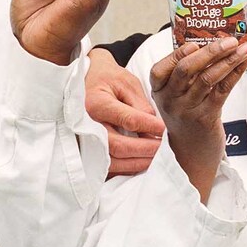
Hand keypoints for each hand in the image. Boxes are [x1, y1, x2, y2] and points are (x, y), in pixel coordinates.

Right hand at [85, 47, 164, 176]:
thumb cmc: (107, 79)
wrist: (83, 81)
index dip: (148, 126)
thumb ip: (140, 105)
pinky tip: (141, 162)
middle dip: (145, 149)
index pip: (127, 119)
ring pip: (112, 160)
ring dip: (137, 162)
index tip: (163, 129)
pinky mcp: (86, 150)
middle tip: (163, 147)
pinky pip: (106, 166)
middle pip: (118, 145)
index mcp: (97, 103)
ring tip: (156, 157)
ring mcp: (83, 140)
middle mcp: (86, 125)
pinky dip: (126, 167)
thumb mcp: (126, 83)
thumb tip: (155, 127)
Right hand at [150, 37, 246, 201]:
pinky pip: (223, 90)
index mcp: (159, 91)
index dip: (177, 53)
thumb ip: (186, 73)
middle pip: (186, 69)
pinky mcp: (206, 117)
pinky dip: (235, 72)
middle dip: (210, 51)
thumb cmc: (186, 115)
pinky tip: (245, 61)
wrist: (191, 154)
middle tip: (230, 39)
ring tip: (245, 47)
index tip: (197, 41)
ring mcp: (188, 110)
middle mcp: (170, 100)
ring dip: (229, 60)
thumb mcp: (177, 95)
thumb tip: (211, 41)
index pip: (161, 69)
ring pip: (208, 78)